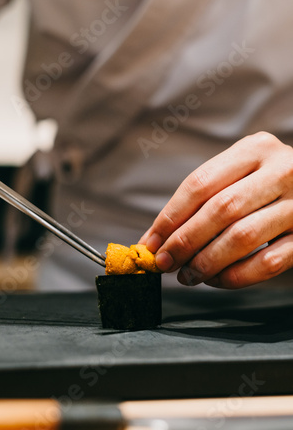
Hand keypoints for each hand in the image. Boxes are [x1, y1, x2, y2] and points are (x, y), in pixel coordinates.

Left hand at [140, 132, 292, 288]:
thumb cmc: (266, 184)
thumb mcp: (240, 173)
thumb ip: (204, 198)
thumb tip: (156, 238)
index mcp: (256, 149)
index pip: (200, 183)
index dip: (170, 217)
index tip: (150, 242)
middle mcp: (282, 170)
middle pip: (220, 210)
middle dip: (184, 241)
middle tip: (164, 262)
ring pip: (243, 237)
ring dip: (207, 262)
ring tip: (187, 275)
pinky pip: (268, 263)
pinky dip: (236, 276)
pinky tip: (218, 280)